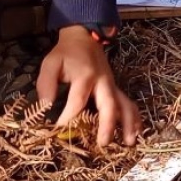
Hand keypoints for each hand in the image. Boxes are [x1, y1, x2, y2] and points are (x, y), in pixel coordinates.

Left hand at [36, 25, 141, 148]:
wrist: (84, 38)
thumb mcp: (51, 63)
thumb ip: (46, 84)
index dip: (69, 117)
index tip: (59, 129)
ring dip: (128, 123)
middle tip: (103, 143)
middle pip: (109, 104)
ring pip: (125, 104)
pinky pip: (128, 103)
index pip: (77, 100)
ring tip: (129, 141)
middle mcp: (102, 82)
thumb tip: (45, 106)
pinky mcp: (115, 89)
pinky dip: (134, 118)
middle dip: (107, 124)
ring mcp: (112, 86)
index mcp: (85, 76)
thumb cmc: (66, 54)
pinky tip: (135, 132)